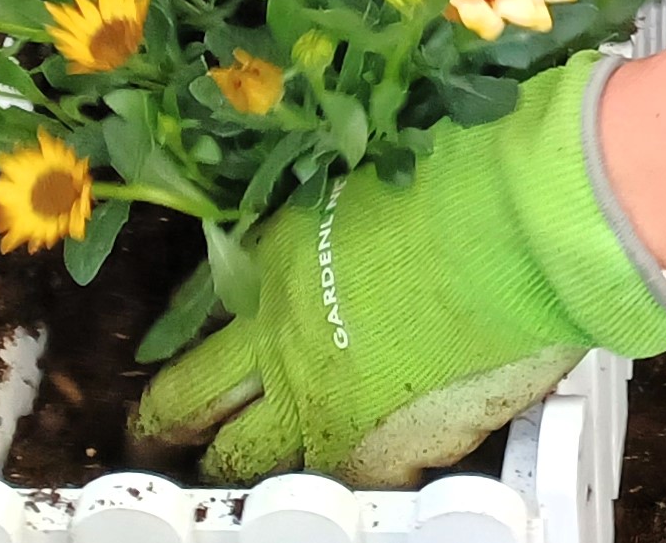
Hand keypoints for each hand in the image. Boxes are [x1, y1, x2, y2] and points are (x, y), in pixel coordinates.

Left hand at [129, 54, 665, 486]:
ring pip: (244, 454)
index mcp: (271, 257)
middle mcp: (278, 331)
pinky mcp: (375, 448)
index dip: (179, 335)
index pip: (194, 306)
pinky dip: (344, 485)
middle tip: (154, 438)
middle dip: (166, 421)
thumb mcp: (361, 184)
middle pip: (190, 396)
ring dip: (232, 466)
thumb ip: (335, 223)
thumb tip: (342, 230)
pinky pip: (342, 484)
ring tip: (223, 478)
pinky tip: (346, 488)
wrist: (512, 220)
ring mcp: (320, 397)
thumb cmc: (454, 177)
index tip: (169, 352)